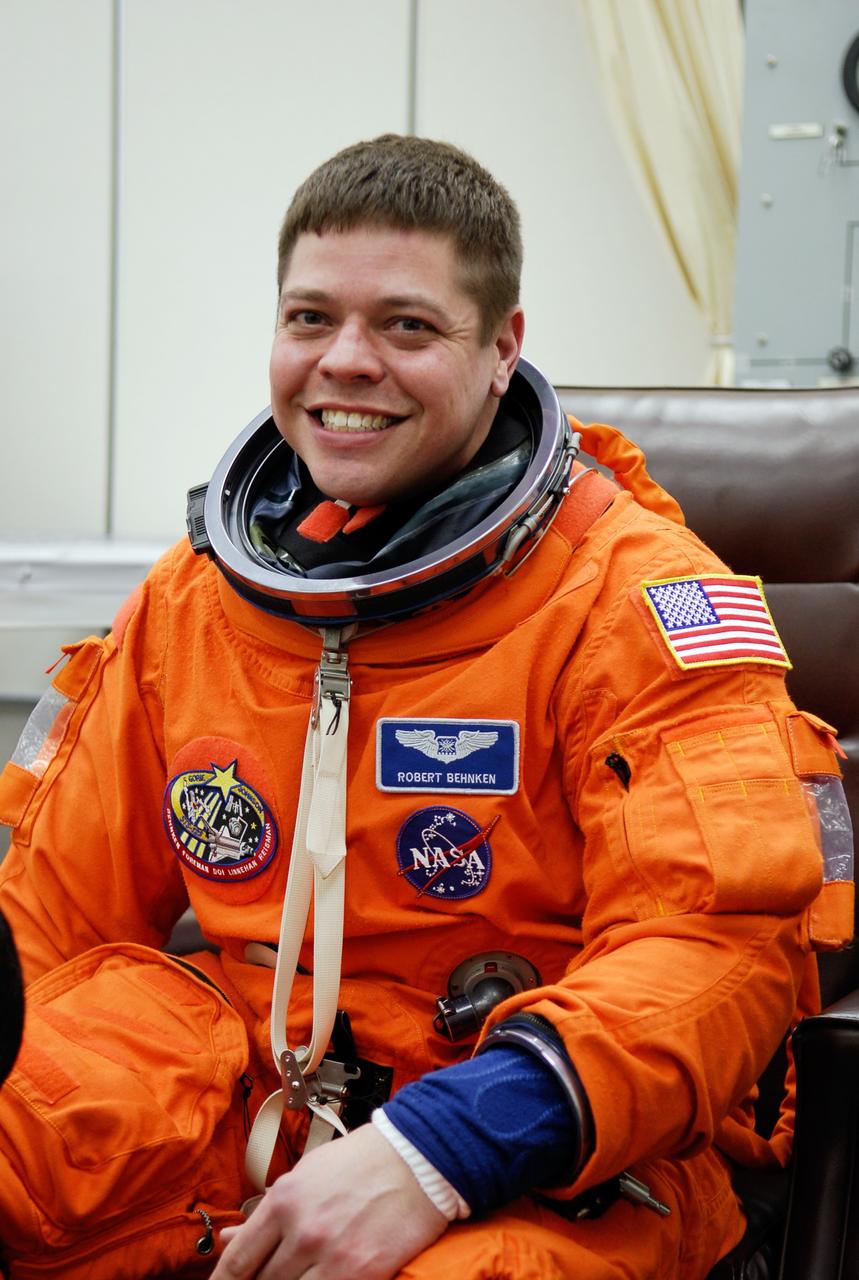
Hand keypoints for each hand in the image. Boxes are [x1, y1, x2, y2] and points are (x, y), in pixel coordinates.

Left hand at [210, 1122, 447, 1279]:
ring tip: (300, 1272)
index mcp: (283, 1200)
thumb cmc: (360, 1162)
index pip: (238, 1261)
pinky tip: (319, 1278)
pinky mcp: (360, 1274)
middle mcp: (302, 1230)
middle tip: (268, 1275)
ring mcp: (331, 1255)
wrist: (416, 1160)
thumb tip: (229, 1238)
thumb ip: (267, 1211)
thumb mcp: (305, 1175)